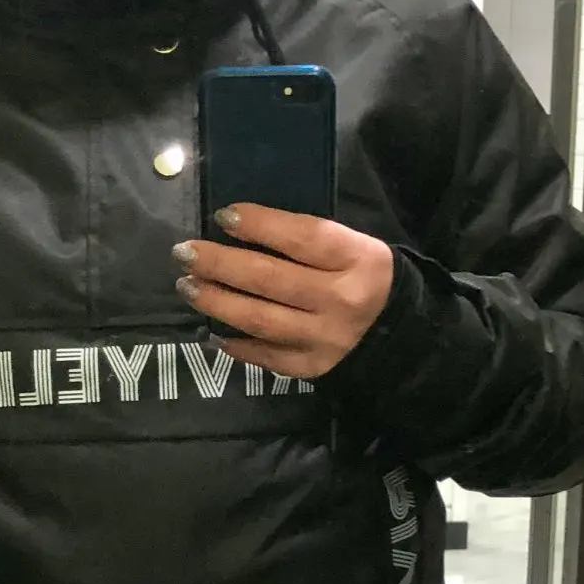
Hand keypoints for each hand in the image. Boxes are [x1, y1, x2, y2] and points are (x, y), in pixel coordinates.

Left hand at [173, 205, 394, 379]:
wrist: (398, 333)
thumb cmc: (363, 277)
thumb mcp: (352, 246)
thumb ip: (306, 238)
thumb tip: (240, 229)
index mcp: (357, 259)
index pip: (302, 237)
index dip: (260, 224)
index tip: (223, 216)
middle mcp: (341, 299)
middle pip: (269, 278)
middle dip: (219, 263)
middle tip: (184, 252)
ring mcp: (326, 338)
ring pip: (259, 319)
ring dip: (216, 301)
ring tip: (187, 286)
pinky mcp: (313, 367)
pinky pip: (266, 356)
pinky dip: (236, 344)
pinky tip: (212, 329)